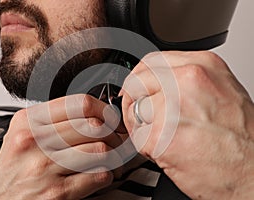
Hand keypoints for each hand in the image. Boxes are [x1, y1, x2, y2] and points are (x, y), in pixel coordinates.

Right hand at [0, 94, 125, 199]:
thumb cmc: (15, 167)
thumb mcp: (24, 133)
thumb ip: (54, 119)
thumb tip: (94, 112)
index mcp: (29, 121)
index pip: (80, 103)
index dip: (104, 110)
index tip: (110, 119)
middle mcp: (35, 140)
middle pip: (94, 126)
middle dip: (113, 134)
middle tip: (116, 139)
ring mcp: (45, 166)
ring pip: (100, 149)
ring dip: (114, 155)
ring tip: (111, 158)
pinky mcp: (57, 192)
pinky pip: (98, 175)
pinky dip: (107, 174)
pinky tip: (101, 174)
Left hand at [121, 51, 253, 199]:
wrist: (252, 172)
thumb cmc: (241, 138)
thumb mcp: (219, 91)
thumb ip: (185, 81)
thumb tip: (158, 81)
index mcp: (202, 66)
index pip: (152, 61)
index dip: (140, 77)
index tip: (136, 88)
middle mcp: (186, 81)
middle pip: (137, 82)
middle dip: (135, 101)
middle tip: (144, 116)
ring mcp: (172, 107)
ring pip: (135, 110)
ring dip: (142, 126)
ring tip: (165, 136)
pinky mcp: (160, 135)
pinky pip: (137, 136)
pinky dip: (147, 146)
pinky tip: (168, 150)